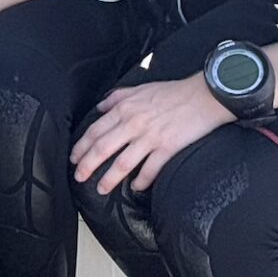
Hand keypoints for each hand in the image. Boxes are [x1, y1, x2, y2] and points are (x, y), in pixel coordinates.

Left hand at [72, 77, 230, 194]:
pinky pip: (149, 170)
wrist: (204, 95)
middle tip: (79, 178)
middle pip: (102, 149)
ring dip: (109, 179)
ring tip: (101, 189)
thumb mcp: (140, 87)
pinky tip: (136, 187)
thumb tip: (101, 106)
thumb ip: (118, 97)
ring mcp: (150, 137)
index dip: (81, 147)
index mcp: (125, 108)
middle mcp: (133, 123)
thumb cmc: (173, 92)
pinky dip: (141, 181)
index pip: (95, 131)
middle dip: (87, 166)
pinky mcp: (167, 148)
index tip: (74, 159)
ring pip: (122, 163)